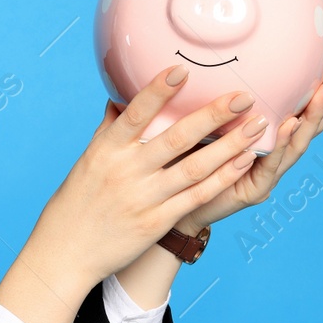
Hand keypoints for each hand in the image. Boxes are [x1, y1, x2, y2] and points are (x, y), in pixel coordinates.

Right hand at [26, 61, 283, 289]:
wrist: (65, 253)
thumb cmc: (76, 203)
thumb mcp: (87, 161)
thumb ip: (109, 129)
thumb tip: (119, 96)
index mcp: (106, 151)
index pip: (135, 114)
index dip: (157, 92)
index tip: (181, 70)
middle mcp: (126, 171)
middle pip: (176, 139)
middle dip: (213, 115)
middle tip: (244, 95)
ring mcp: (143, 198)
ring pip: (195, 168)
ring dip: (230, 146)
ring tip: (257, 126)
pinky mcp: (156, 222)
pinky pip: (196, 197)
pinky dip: (222, 178)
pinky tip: (244, 161)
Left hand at [171, 52, 322, 233]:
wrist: (172, 201)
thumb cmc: (186, 156)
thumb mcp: (206, 118)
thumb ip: (220, 94)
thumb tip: (216, 48)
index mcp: (267, 137)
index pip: (299, 108)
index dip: (318, 86)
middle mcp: (273, 155)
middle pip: (307, 123)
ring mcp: (267, 174)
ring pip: (297, 143)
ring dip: (313, 115)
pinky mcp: (253, 190)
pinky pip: (271, 164)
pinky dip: (281, 142)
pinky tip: (290, 123)